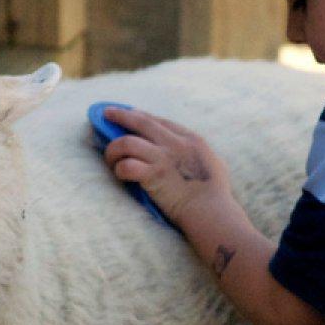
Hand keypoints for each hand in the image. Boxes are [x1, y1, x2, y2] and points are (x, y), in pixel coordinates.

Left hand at [102, 107, 231, 225]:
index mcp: (191, 139)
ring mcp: (163, 158)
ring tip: (110, 156)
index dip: (141, 115)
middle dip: (121, 115)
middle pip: (141, 122)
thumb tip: (194, 154)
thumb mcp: (215, 164)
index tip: (130, 113)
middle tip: (107, 114)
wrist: (212, 211)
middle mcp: (175, 144)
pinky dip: (119, 169)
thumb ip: (200, 155)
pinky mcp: (153, 175)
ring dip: (114, 149)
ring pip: (127, 142)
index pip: (160, 121)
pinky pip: (126, 166)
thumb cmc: (217, 194)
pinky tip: (120, 174)